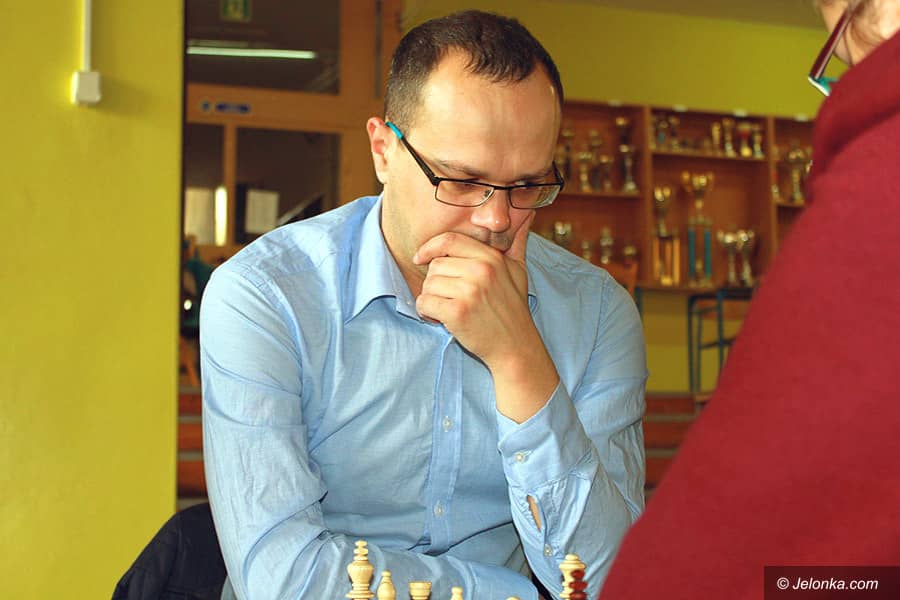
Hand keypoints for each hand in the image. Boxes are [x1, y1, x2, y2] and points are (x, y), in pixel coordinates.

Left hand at [413, 213, 558, 422]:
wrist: (516, 346)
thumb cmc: (513, 308)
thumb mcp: (519, 270)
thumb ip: (517, 241)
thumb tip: (528, 213)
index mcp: (491, 258)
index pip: (450, 240)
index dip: (430, 247)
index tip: (420, 258)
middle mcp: (481, 271)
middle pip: (435, 264)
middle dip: (435, 282)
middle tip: (449, 297)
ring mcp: (469, 292)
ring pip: (428, 285)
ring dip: (432, 299)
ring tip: (449, 308)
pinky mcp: (458, 313)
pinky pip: (425, 303)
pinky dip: (427, 313)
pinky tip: (442, 319)